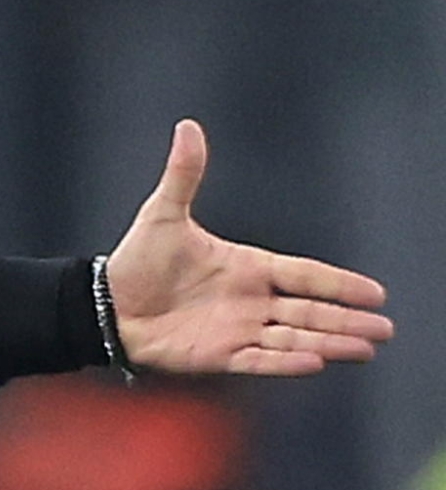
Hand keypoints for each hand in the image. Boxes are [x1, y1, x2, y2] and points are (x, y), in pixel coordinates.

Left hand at [104, 120, 393, 376]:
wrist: (105, 304)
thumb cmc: (137, 260)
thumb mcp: (163, 215)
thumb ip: (184, 175)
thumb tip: (188, 127)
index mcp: (247, 267)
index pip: (304, 275)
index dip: (338, 284)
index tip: (375, 293)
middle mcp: (250, 301)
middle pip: (310, 311)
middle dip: (347, 320)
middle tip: (384, 329)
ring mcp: (238, 330)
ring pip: (295, 337)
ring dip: (330, 342)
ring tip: (365, 348)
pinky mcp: (220, 356)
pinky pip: (261, 359)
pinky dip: (286, 362)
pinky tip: (316, 361)